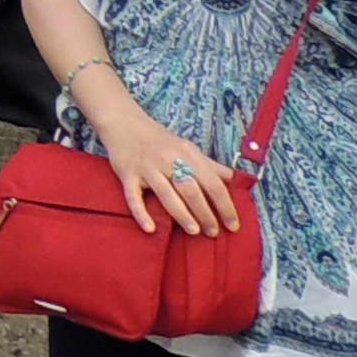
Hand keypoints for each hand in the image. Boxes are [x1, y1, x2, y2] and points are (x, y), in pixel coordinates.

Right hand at [96, 100, 246, 237]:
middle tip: (213, 233)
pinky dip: (141, 213)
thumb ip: (208, 164)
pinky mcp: (128, 175)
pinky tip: (151, 229)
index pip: (212, 182)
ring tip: (194, 232)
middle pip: (191, 190)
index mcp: (186, 153)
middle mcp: (168, 159)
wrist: (124, 124)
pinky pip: (134, 197)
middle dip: (205, 214)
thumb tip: (232, 178)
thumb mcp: (187, 147)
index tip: (232, 224)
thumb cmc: (159, 140)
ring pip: (167, 195)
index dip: (225, 205)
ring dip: (182, 215)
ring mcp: (147, 168)